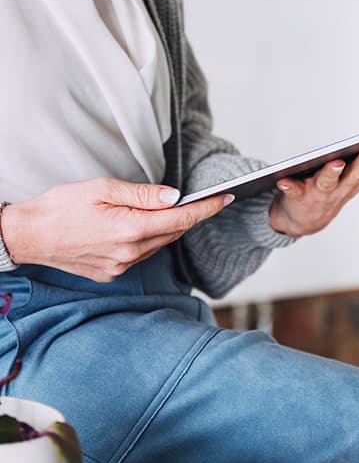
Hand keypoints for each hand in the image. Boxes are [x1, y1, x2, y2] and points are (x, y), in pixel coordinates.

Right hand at [0, 177, 231, 281]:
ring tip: (165, 209)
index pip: (181, 218)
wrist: (28, 236)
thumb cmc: (61, 207)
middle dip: (188, 215)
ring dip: (167, 227)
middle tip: (200, 198)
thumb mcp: (102, 189)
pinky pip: (142, 254)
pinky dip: (148, 239)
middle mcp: (130, 253)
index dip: (207, 208)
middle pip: (173, 232)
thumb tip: (174, 196)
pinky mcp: (112, 274)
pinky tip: (139, 226)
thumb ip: (142, 194)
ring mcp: (121, 267)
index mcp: (130, 229)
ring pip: (159, 244)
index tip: (225, 198)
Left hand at [268, 135, 358, 237]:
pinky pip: (294, 191)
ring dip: (333, 173)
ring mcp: (324, 193)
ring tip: (335, 163)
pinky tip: (284, 180)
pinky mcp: (300, 196)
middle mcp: (346, 186)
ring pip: (330, 182)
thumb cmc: (335, 187)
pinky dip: (289, 187)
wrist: (304, 219)